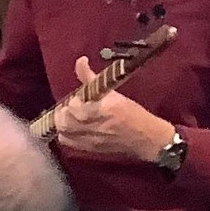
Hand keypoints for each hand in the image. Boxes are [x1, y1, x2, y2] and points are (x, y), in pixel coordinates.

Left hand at [51, 54, 176, 162]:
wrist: (147, 138)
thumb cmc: (132, 113)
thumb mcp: (113, 92)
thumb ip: (92, 78)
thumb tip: (80, 61)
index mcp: (105, 109)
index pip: (76, 106)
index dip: (74, 100)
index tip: (79, 97)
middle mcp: (97, 126)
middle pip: (65, 121)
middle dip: (64, 111)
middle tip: (70, 106)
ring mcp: (92, 140)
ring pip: (64, 132)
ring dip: (63, 122)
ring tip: (70, 116)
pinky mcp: (91, 149)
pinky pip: (69, 143)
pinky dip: (66, 134)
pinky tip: (73, 128)